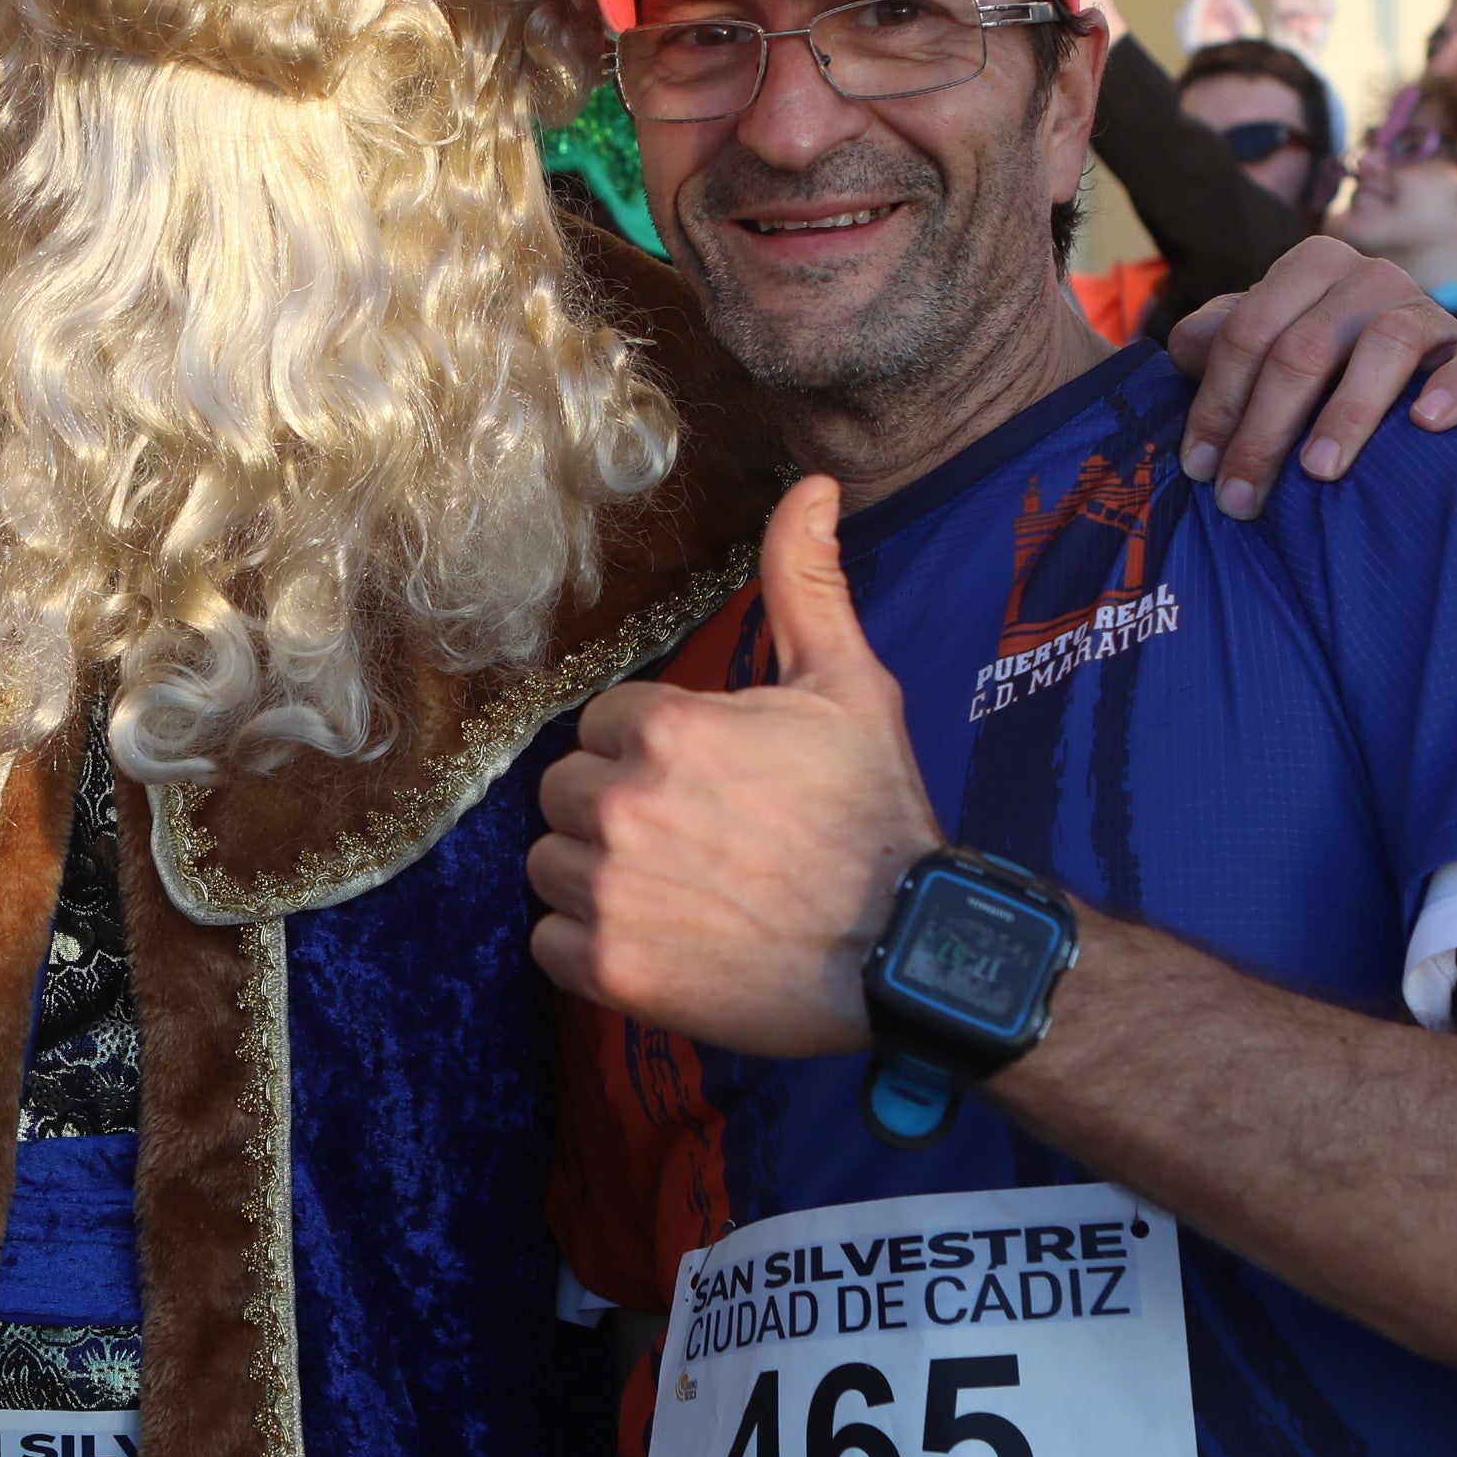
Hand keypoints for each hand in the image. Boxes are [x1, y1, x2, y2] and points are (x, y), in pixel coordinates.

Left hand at [530, 479, 931, 1058]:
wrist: (907, 949)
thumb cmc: (878, 816)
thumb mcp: (849, 684)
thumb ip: (806, 582)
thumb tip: (812, 488)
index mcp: (668, 728)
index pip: (604, 724)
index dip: (652, 751)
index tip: (706, 782)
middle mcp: (624, 804)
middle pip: (565, 790)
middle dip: (616, 807)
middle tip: (693, 837)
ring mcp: (611, 890)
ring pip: (549, 864)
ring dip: (596, 874)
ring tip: (676, 887)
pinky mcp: (610, 968)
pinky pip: (549, 943)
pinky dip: (589, 945)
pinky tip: (657, 937)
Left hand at [1164, 236, 1456, 517]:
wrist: (1393, 371)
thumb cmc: (1305, 363)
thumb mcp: (1253, 343)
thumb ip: (1211, 341)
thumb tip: (1186, 352)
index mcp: (1311, 265)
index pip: (1250, 330)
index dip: (1218, 402)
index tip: (1198, 468)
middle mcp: (1371, 275)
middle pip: (1307, 347)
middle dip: (1266, 430)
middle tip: (1241, 498)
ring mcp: (1428, 307)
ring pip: (1388, 344)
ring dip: (1348, 412)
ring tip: (1318, 471)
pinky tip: (1426, 423)